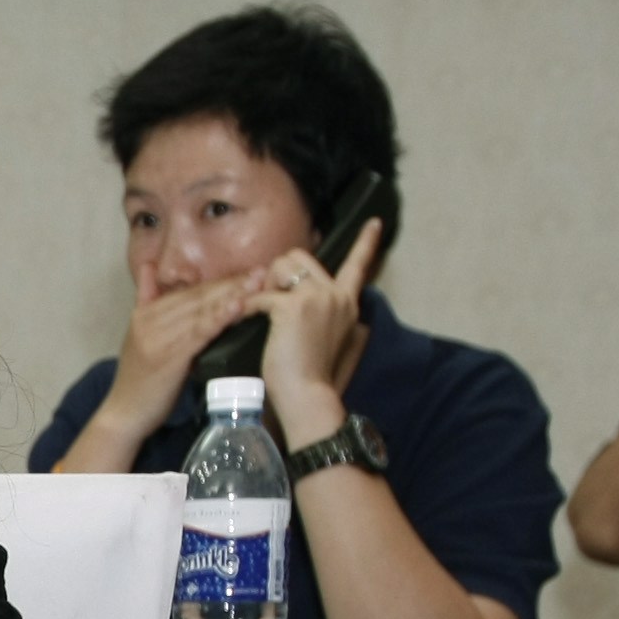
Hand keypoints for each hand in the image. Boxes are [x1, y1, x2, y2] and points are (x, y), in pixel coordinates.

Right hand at [94, 270, 272, 447]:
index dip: (219, 281)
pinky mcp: (169, 356)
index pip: (188, 292)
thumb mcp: (139, 337)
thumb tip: (149, 267)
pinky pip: (199, 332)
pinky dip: (219, 317)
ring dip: (231, 296)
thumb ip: (146, 302)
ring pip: (201, 311)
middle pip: (197, 297)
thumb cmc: (138, 382)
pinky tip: (238, 306)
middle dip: (231, 284)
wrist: (123, 415)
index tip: (247, 273)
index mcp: (144, 314)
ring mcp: (158, 337)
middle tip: (262, 271)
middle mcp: (149, 320)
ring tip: (258, 284)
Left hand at [259, 218, 379, 451]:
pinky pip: (261, 295)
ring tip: (258, 311)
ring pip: (281, 266)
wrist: (309, 396)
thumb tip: (294, 299)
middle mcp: (336, 295)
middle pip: (299, 257)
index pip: (359, 265)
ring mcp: (317, 298)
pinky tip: (244, 321)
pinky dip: (247, 308)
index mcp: (348, 303)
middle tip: (267, 297)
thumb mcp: (329, 339)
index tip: (375, 222)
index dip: (366, 242)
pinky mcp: (292, 307)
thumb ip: (322, 314)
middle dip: (277, 271)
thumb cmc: (313, 376)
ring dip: (263, 284)